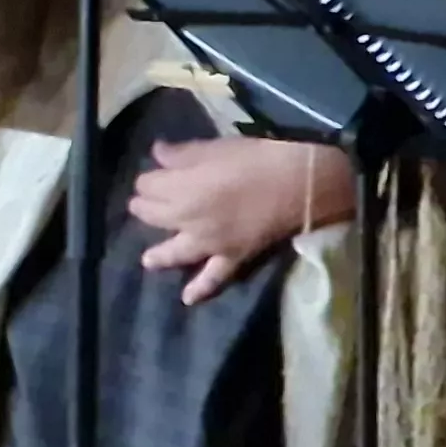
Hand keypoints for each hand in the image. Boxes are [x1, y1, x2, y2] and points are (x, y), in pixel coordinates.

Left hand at [130, 136, 348, 304]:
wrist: (300, 184)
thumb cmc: (257, 159)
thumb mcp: (215, 147)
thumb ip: (181, 154)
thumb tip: (156, 153)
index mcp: (179, 190)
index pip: (147, 185)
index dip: (149, 178)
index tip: (155, 174)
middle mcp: (186, 220)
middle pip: (153, 215)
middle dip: (145, 207)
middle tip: (146, 204)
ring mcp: (208, 243)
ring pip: (174, 252)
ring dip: (159, 255)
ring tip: (148, 260)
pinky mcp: (232, 256)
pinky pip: (213, 277)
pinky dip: (200, 289)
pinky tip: (188, 299)